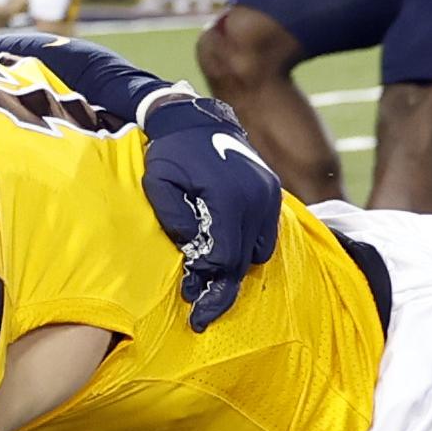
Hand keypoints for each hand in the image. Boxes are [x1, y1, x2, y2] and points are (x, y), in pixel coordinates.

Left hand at [140, 95, 280, 330]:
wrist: (197, 117)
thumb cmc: (171, 153)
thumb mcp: (158, 184)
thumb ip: (174, 219)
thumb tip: (193, 250)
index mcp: (228, 198)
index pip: (222, 257)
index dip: (205, 282)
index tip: (189, 297)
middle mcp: (256, 199)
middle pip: (242, 262)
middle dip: (220, 288)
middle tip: (200, 313)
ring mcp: (269, 196)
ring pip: (257, 254)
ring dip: (233, 269)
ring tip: (209, 280)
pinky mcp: (272, 193)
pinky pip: (265, 237)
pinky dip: (246, 250)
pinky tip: (224, 253)